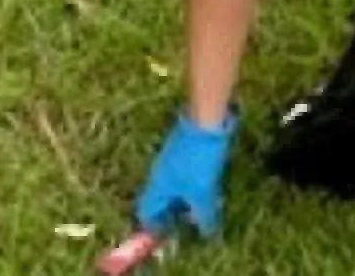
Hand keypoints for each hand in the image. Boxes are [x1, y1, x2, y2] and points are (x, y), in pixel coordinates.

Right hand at [135, 107, 238, 236]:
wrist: (205, 119)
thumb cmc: (198, 159)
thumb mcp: (203, 193)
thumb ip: (203, 215)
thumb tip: (206, 232)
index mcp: (158, 186)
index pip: (146, 213)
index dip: (154, 228)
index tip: (169, 236)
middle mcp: (160, 175)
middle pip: (160, 201)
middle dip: (172, 215)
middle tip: (189, 224)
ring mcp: (171, 161)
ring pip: (173, 188)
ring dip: (184, 200)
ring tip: (202, 208)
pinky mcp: (183, 151)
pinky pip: (183, 175)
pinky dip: (192, 186)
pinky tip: (209, 187)